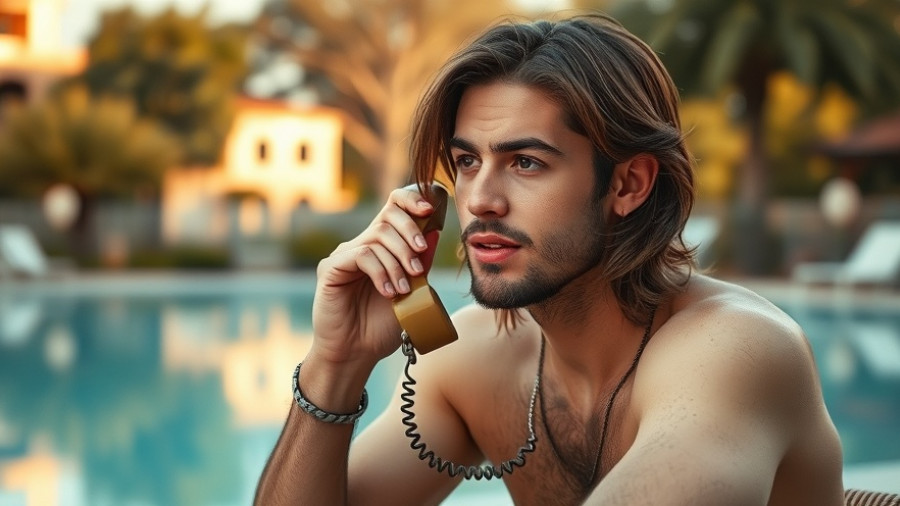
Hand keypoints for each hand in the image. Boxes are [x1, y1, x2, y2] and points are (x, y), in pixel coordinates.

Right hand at [310, 186, 440, 367]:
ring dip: (398, 261)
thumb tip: (434, 233)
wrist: (356, 353)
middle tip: (419, 265)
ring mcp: (345, 256)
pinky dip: (380, 272)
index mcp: (381, 247)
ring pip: (377, 237)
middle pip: (387, 217)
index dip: (410, 200)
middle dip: (410, 235)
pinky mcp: (332, 268)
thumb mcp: (411, 292)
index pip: (393, 208)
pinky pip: (361, 256)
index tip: (430, 209)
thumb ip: (421, 264)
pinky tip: (388, 291)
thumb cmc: (382, 325)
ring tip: (404, 288)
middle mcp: (361, 245)